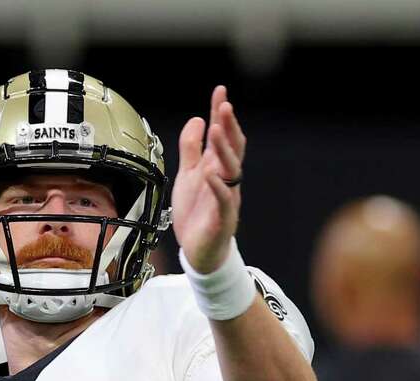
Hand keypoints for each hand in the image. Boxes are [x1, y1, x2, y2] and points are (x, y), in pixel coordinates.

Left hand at [171, 85, 245, 273]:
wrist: (197, 250)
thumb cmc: (195, 213)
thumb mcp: (187, 174)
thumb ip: (191, 148)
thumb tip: (197, 119)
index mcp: (217, 167)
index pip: (223, 136)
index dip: (221, 114)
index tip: (220, 92)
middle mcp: (226, 179)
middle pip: (232, 148)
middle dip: (229, 126)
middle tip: (224, 106)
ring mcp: (227, 197)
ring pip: (231, 169)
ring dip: (224, 149)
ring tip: (217, 131)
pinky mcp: (223, 218)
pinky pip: (224, 200)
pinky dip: (218, 186)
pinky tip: (212, 174)